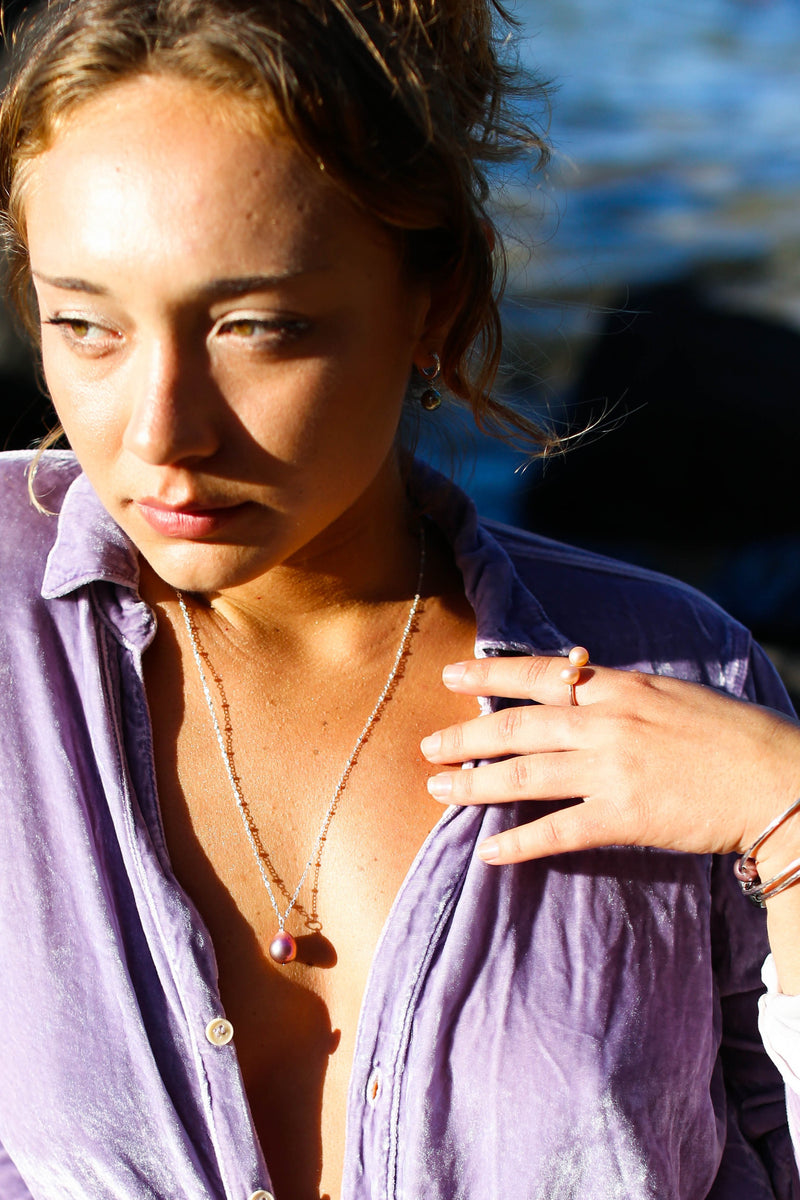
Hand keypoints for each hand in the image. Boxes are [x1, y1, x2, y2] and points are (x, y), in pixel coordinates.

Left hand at [420, 653, 799, 867]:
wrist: (775, 779)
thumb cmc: (729, 734)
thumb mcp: (669, 694)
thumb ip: (618, 692)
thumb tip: (575, 687)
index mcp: (619, 686)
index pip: (539, 673)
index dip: (489, 673)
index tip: (452, 674)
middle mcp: (606, 722)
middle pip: (516, 726)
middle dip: (465, 736)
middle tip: (428, 746)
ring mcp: (612, 769)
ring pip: (524, 776)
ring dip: (473, 785)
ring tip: (438, 790)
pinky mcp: (625, 816)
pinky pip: (557, 831)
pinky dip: (518, 843)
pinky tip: (488, 852)